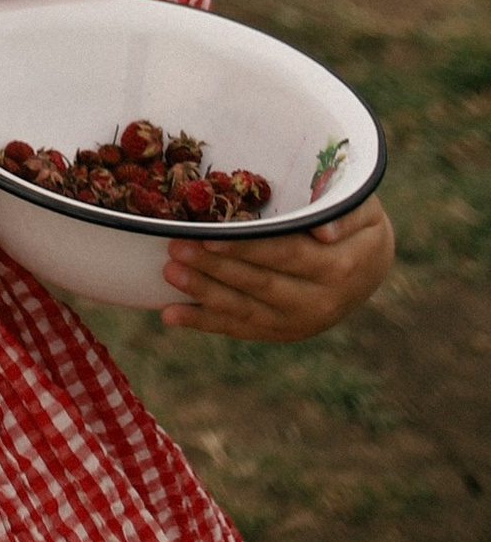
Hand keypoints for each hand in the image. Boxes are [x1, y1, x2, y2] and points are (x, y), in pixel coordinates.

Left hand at [162, 197, 394, 340]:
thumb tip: (324, 231)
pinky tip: (170, 314)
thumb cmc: (358, 224)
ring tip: (168, 274)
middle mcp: (319, 302)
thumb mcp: (363, 209)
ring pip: (245, 310)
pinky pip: (241, 328)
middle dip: (214, 269)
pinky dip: (204, 322)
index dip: (246, 249)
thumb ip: (347, 214)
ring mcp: (299, 322)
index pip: (285, 256)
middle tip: (175, 249)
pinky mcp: (283, 332)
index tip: (209, 237)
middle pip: (259, 285)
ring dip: (203, 294)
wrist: (371, 265)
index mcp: (337, 268)